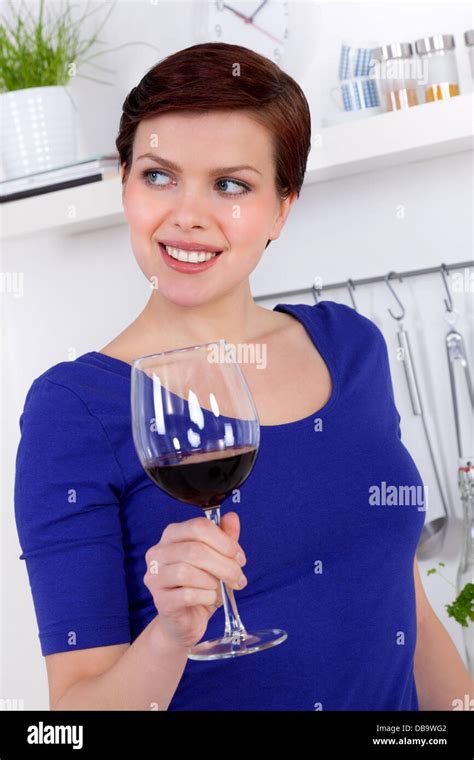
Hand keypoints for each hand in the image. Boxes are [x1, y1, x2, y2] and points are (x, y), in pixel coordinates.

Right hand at [144, 512, 246, 649]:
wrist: (186, 621)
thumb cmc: (201, 586)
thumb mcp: (218, 559)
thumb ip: (225, 537)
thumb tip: (232, 518)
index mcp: (172, 535)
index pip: (198, 527)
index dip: (224, 541)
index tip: (239, 557)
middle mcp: (158, 552)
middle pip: (194, 550)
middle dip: (224, 564)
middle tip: (238, 577)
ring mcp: (155, 577)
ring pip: (187, 572)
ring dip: (213, 581)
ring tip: (221, 588)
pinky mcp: (160, 601)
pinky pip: (186, 595)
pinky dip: (205, 596)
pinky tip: (210, 598)